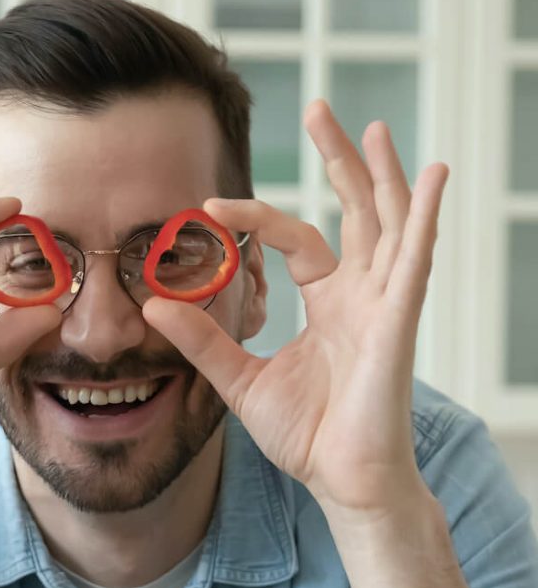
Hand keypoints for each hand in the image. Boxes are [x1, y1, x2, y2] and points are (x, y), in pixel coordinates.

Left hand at [143, 99, 449, 521]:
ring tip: (372, 127)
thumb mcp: (240, 380)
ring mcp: (386, 304)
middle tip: (320, 107)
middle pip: (354, 211)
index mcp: (329, 304)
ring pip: (388, 222)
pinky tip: (431, 176)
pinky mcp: (399, 322)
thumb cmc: (305, 435)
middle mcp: (361, 294)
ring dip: (381, 174)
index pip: (295, 239)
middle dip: (339, 160)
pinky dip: (423, 218)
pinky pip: (414, 260)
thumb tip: (156, 305)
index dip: (256, 219)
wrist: (341, 481)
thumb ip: (203, 340)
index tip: (209, 207)